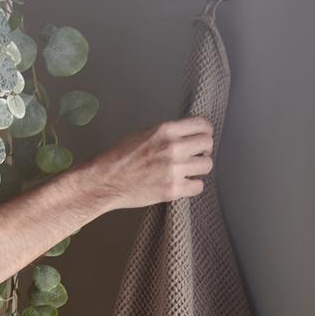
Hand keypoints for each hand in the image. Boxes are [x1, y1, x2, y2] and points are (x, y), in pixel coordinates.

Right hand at [81, 117, 215, 210]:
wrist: (106, 180)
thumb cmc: (120, 158)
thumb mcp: (144, 134)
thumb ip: (167, 134)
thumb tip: (186, 135)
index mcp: (166, 130)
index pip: (202, 125)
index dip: (205, 132)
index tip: (203, 137)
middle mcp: (173, 148)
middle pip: (207, 145)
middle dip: (204, 150)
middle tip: (196, 156)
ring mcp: (174, 170)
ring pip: (207, 166)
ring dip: (199, 168)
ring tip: (188, 171)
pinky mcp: (173, 190)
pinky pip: (198, 186)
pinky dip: (192, 186)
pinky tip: (182, 184)